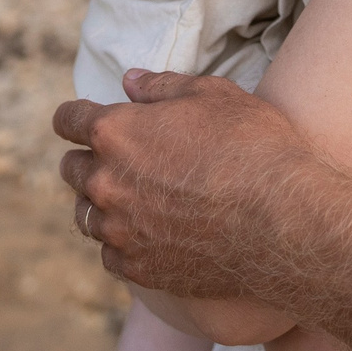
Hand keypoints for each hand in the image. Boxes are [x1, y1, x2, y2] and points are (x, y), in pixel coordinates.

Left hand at [57, 69, 351, 304]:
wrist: (284, 222)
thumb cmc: (253, 147)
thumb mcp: (213, 95)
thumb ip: (161, 86)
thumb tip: (130, 82)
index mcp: (115, 132)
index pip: (67, 120)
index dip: (75, 116)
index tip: (83, 119)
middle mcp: (106, 183)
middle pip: (72, 170)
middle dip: (89, 159)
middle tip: (119, 159)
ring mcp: (120, 231)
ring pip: (87, 216)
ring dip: (102, 204)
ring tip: (132, 200)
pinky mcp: (140, 268)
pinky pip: (111, 255)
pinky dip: (122, 244)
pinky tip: (147, 235)